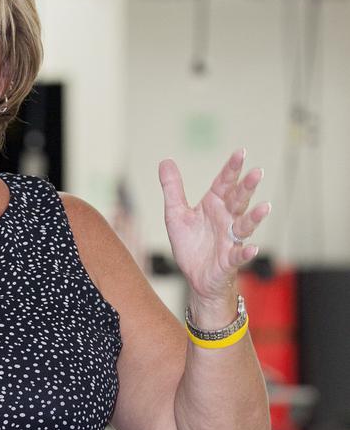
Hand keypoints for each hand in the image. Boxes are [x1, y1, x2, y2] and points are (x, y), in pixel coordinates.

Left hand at [158, 149, 270, 309]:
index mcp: (214, 205)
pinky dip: (245, 252)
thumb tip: (166, 161)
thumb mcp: (176, 214)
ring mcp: (230, 239)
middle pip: (239, 200)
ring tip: (264, 207)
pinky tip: (252, 249)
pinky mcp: (229, 260)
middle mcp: (226, 219)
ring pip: (245, 225)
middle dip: (247, 187)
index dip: (232, 169)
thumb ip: (173, 189)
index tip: (240, 152)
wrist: (195, 277)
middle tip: (257, 172)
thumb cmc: (191, 244)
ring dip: (255, 217)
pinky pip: (239, 255)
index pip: (224, 183)